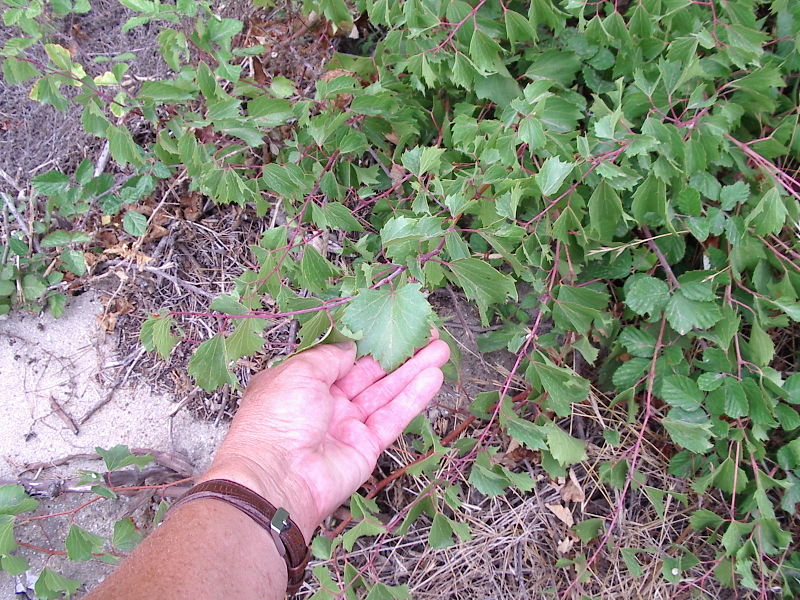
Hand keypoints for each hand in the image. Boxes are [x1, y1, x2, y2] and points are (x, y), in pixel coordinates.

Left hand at [199, 336, 449, 539]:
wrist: (277, 479)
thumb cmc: (276, 419)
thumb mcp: (299, 371)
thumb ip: (330, 356)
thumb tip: (351, 347)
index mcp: (303, 382)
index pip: (342, 357)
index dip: (369, 341)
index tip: (392, 324)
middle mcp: (326, 403)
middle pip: (370, 372)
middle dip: (398, 352)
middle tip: (427, 333)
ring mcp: (347, 425)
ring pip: (386, 392)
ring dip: (414, 370)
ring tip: (441, 348)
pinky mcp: (366, 447)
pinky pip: (393, 417)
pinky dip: (413, 398)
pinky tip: (434, 377)